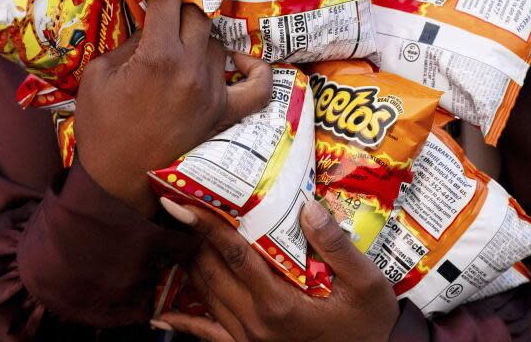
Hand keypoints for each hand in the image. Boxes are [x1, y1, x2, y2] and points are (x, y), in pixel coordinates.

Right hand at [75, 0, 271, 215]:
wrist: (118, 181)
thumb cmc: (101, 128)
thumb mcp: (99, 75)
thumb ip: (128, 41)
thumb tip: (149, 20)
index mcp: (158, 56)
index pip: (169, 0)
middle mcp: (192, 69)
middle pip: (199, 16)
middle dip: (181, 9)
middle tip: (166, 16)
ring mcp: (214, 92)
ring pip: (218, 45)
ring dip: (200, 40)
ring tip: (180, 48)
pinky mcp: (226, 114)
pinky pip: (259, 87)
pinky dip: (255, 69)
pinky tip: (240, 60)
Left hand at [154, 198, 399, 341]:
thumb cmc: (368, 320)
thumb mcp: (367, 281)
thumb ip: (335, 245)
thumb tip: (307, 207)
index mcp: (279, 302)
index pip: (233, 254)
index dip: (205, 225)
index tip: (182, 202)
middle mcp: (256, 321)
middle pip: (211, 271)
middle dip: (191, 238)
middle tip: (177, 207)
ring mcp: (249, 338)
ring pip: (206, 296)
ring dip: (189, 265)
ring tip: (176, 237)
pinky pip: (208, 336)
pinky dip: (183, 324)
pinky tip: (162, 314)